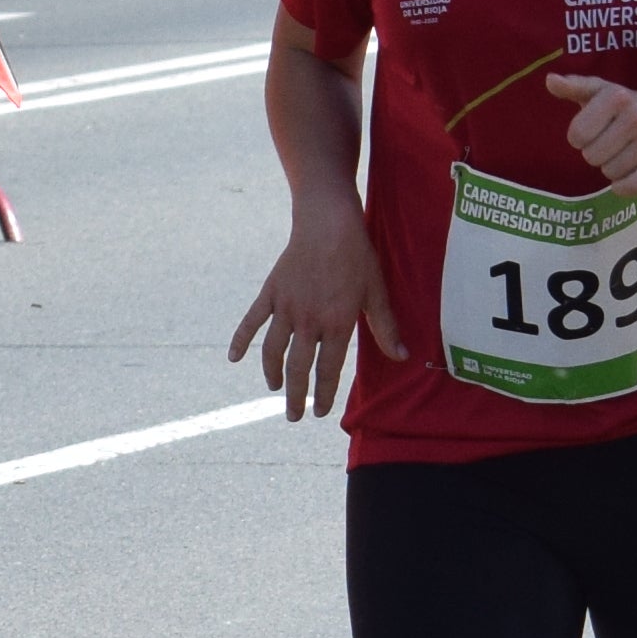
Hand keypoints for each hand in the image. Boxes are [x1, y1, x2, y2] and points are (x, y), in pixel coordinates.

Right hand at [225, 207, 405, 422]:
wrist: (328, 222)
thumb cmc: (357, 256)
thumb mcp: (376, 292)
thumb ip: (385, 327)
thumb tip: (402, 356)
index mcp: (337, 324)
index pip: (328, 370)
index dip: (323, 394)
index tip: (320, 411)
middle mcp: (309, 321)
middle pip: (298, 368)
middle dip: (296, 395)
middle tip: (294, 415)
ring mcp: (286, 308)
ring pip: (273, 351)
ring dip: (272, 374)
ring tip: (274, 388)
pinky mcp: (271, 293)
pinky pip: (252, 321)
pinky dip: (241, 340)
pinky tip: (234, 358)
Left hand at [545, 72, 636, 193]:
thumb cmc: (625, 105)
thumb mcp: (600, 91)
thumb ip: (573, 87)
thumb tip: (550, 80)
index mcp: (617, 96)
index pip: (577, 135)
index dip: (579, 136)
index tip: (592, 129)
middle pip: (592, 157)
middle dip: (596, 152)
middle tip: (610, 141)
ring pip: (610, 173)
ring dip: (611, 167)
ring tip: (623, 151)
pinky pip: (630, 187)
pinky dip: (624, 186)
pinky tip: (629, 172)